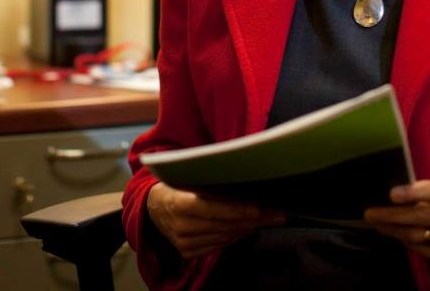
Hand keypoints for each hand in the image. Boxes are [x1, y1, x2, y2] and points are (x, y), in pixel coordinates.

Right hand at [146, 182, 285, 258]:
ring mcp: (184, 242)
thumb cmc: (176, 186)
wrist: (152, 206)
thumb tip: (243, 180)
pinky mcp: (187, 252)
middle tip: (277, 214)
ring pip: (225, 237)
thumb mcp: (188, 177)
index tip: (262, 208)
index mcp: (179, 203)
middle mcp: (180, 226)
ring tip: (268, 219)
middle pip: (225, 225)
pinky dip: (234, 236)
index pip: (215, 209)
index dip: (239, 210)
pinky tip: (246, 228)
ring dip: (248, 228)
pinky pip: (218, 246)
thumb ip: (211, 181)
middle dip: (254, 219)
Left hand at [364, 180, 429, 260]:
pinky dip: (404, 242)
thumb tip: (391, 194)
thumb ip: (420, 190)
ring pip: (419, 235)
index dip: (413, 193)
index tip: (391, 194)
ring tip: (377, 224)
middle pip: (423, 216)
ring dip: (394, 230)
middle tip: (371, 213)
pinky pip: (422, 249)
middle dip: (393, 215)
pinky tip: (393, 233)